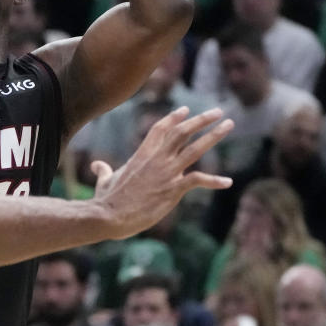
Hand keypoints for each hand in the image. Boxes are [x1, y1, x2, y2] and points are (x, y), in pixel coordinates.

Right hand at [91, 107, 232, 238]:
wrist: (109, 215)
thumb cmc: (106, 200)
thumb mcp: (105, 180)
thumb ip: (104, 170)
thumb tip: (97, 165)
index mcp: (141, 155)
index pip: (160, 129)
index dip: (174, 118)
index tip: (186, 110)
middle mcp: (156, 159)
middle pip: (181, 132)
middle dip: (201, 120)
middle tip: (218, 111)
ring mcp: (166, 173)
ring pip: (194, 149)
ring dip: (213, 136)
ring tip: (228, 125)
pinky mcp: (172, 190)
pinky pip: (198, 180)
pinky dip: (214, 181)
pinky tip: (228, 182)